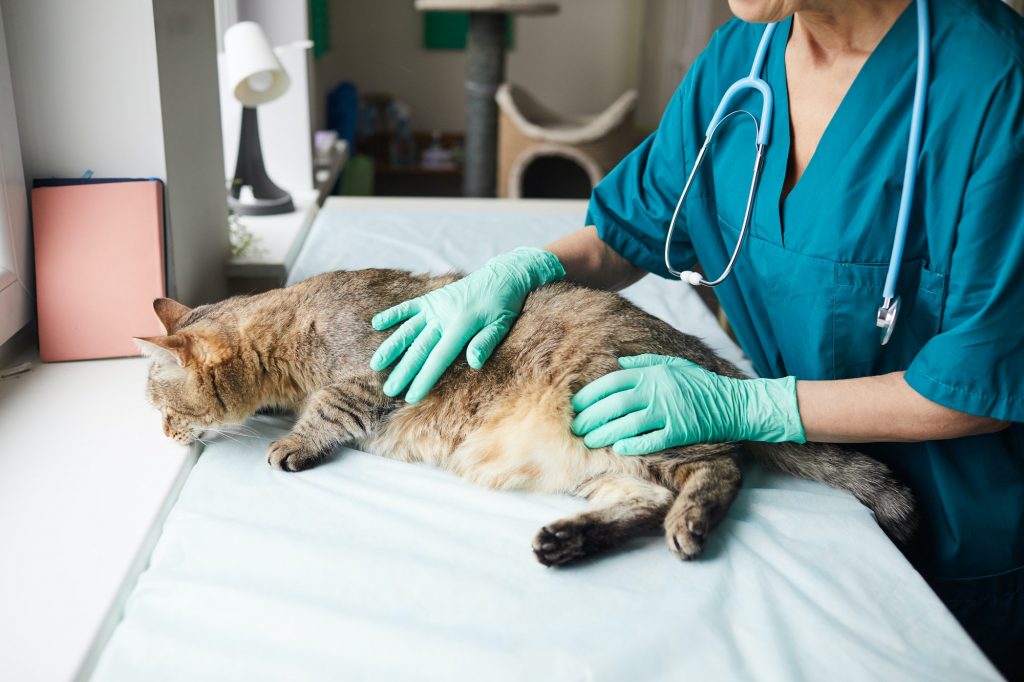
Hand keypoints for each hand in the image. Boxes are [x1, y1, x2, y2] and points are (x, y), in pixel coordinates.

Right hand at [370, 247, 564, 402]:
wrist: (504, 275)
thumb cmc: (506, 305)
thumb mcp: (503, 325)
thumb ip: (486, 342)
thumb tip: (474, 363)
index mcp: (462, 325)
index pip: (439, 358)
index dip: (424, 378)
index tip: (411, 396)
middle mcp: (444, 315)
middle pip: (419, 348)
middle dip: (403, 371)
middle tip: (388, 390)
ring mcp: (436, 305)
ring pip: (408, 329)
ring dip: (391, 347)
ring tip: (375, 364)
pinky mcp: (432, 297)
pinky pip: (409, 306)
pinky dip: (393, 314)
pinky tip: (376, 323)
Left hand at [571, 354, 805, 454]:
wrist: (734, 403)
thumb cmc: (700, 384)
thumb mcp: (674, 365)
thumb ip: (644, 363)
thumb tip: (618, 361)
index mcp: (654, 373)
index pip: (613, 382)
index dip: (591, 394)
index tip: (577, 405)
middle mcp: (659, 390)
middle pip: (616, 404)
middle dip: (592, 416)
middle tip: (577, 428)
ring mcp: (670, 411)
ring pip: (629, 423)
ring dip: (606, 433)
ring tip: (590, 440)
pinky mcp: (682, 430)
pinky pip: (652, 439)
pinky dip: (634, 444)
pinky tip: (619, 448)